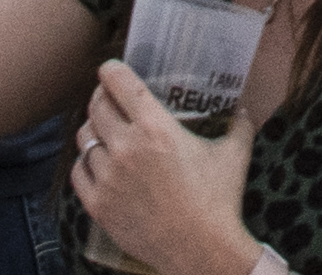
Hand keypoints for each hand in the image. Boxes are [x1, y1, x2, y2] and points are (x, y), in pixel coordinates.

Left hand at [75, 59, 264, 274]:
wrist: (202, 251)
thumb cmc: (219, 202)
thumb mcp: (234, 155)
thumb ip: (239, 125)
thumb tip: (244, 108)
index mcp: (157, 128)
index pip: (119, 83)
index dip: (111, 70)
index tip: (111, 70)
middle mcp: (127, 148)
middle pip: (96, 106)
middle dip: (102, 97)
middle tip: (110, 100)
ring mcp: (109, 178)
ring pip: (84, 138)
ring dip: (94, 130)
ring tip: (105, 132)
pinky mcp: (99, 205)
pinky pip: (77, 171)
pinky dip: (85, 164)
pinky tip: (97, 164)